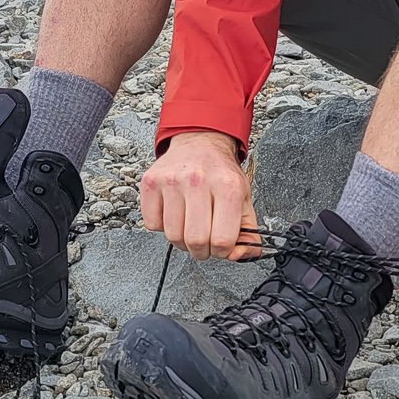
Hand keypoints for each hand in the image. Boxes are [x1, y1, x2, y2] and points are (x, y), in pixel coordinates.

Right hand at [140, 132, 261, 261]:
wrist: (200, 142)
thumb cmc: (220, 173)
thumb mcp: (244, 198)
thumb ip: (248, 231)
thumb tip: (240, 255)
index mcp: (227, 186)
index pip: (223, 240)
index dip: (223, 252)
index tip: (220, 247)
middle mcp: (198, 180)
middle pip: (196, 241)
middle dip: (201, 250)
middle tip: (204, 242)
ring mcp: (171, 180)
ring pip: (172, 236)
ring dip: (181, 240)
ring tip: (189, 227)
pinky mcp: (151, 182)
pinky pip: (152, 225)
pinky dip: (162, 227)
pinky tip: (173, 214)